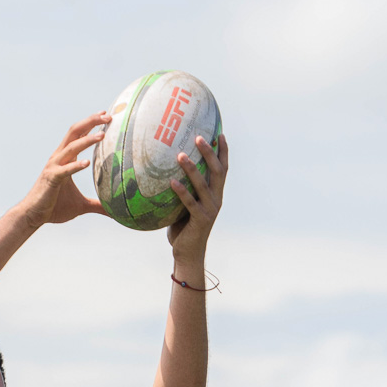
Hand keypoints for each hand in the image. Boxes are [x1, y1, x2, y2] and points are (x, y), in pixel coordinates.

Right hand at [16, 112, 107, 228]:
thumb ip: (98, 205)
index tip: (106, 115)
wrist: (33, 215)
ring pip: (71, 147)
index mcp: (65, 158)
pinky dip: (75, 165)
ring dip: (86, 140)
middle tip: (107, 116)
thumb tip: (114, 211)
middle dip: (91, 122)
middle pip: (75, 132)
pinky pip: (65, 170)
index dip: (91, 123)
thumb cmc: (55, 207)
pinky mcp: (51, 179)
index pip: (79, 135)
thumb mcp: (81, 206)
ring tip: (102, 135)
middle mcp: (59, 158)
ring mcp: (54, 167)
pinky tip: (86, 163)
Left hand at [167, 132, 227, 262]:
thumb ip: (183, 188)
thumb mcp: (184, 204)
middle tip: (198, 137)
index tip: (219, 133)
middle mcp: (216, 199)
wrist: (188, 253)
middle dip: (209, 153)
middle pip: (218, 172)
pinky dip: (181, 192)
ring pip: (203, 185)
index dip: (223, 151)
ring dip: (192, 169)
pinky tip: (172, 181)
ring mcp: (210, 210)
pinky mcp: (201, 220)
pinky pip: (190, 203)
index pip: (223, 168)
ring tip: (180, 155)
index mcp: (215, 194)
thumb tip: (163, 168)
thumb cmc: (182, 227)